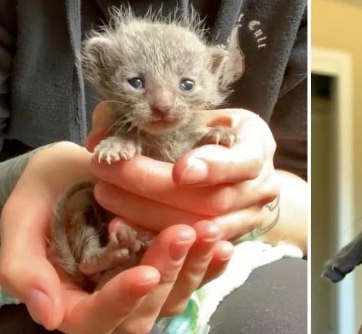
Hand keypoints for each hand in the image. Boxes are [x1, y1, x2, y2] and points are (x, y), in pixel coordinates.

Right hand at [0, 142, 231, 333]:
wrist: (76, 167)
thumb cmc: (46, 189)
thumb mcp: (23, 217)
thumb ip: (24, 267)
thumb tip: (48, 316)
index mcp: (68, 298)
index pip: (92, 318)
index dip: (120, 301)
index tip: (146, 273)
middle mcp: (108, 301)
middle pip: (140, 315)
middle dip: (166, 276)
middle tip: (184, 233)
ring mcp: (140, 287)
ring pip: (171, 300)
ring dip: (194, 270)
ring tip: (210, 233)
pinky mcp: (165, 270)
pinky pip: (192, 280)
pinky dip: (210, 266)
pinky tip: (223, 245)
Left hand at [86, 102, 279, 240]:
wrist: (240, 164)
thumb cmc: (212, 134)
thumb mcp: (195, 116)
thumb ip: (153, 120)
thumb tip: (100, 133)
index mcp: (257, 145)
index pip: (243, 161)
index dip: (212, 168)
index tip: (179, 171)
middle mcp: (261, 185)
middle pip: (214, 200)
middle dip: (156, 187)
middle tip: (108, 173)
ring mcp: (249, 217)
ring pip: (201, 228)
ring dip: (149, 215)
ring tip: (108, 197)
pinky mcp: (231, 240)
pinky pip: (194, 246)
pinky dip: (156, 236)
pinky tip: (124, 225)